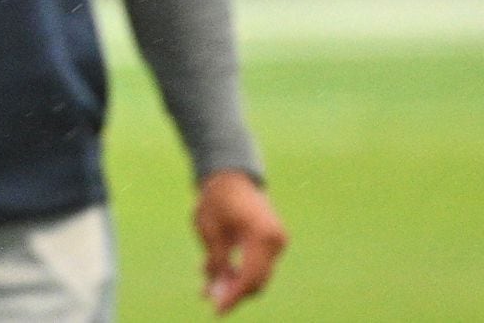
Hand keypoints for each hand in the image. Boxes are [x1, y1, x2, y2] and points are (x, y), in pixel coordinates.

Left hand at [195, 169, 286, 313]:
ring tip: (206, 289)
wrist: (231, 174)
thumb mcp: (210, 230)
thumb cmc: (217, 198)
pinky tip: (214, 275)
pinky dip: (238, 271)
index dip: (233, 297)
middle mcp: (275, 241)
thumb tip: (217, 290)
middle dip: (233, 293)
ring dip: (233, 283)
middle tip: (209, 300)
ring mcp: (276, 241)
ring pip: (256, 274)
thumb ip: (217, 260)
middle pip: (257, 280)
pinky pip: (256, 263)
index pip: (250, 277)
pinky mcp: (271, 241)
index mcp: (262, 236)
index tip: (217, 310)